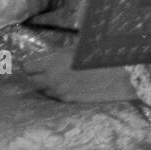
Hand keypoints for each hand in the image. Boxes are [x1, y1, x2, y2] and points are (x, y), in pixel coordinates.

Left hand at [21, 51, 136, 102]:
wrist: (122, 74)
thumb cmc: (101, 55)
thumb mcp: (76, 48)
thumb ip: (58, 54)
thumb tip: (45, 56)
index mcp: (54, 61)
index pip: (28, 67)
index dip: (30, 64)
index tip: (33, 62)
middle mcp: (54, 78)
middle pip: (32, 81)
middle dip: (35, 75)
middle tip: (41, 70)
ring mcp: (62, 92)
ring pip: (43, 90)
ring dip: (46, 84)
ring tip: (56, 77)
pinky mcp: (71, 100)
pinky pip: (55, 97)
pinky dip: (56, 91)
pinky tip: (66, 85)